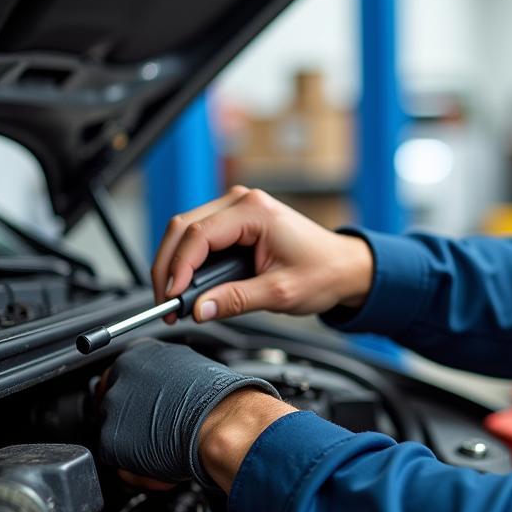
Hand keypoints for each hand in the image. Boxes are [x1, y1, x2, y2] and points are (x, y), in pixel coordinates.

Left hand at [98, 339, 284, 487]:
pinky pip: (120, 463)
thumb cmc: (218, 400)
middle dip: (133, 421)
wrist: (222, 423)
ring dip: (136, 447)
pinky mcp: (110, 441)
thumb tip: (163, 391)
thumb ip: (165, 377)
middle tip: (158, 431)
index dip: (137, 397)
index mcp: (139, 353)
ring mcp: (111, 408)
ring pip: (115, 434)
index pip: (123, 374)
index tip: (145, 408)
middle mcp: (119, 375)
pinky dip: (140, 470)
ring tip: (167, 450)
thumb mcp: (189, 372)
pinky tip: (165, 466)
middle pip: (114, 403)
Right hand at [151, 187, 373, 323]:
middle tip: (166, 305)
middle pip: (183, 228)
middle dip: (168, 267)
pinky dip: (188, 260)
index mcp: (254, 211)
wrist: (345, 266)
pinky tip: (187, 285)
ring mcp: (237, 209)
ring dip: (175, 264)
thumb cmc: (323, 272)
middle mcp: (242, 202)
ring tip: (174, 300)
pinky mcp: (236, 222)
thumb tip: (199, 310)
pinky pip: (200, 237)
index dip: (178, 268)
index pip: (199, 235)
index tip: (171, 298)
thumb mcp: (280, 293)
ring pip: (186, 231)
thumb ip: (236, 300)